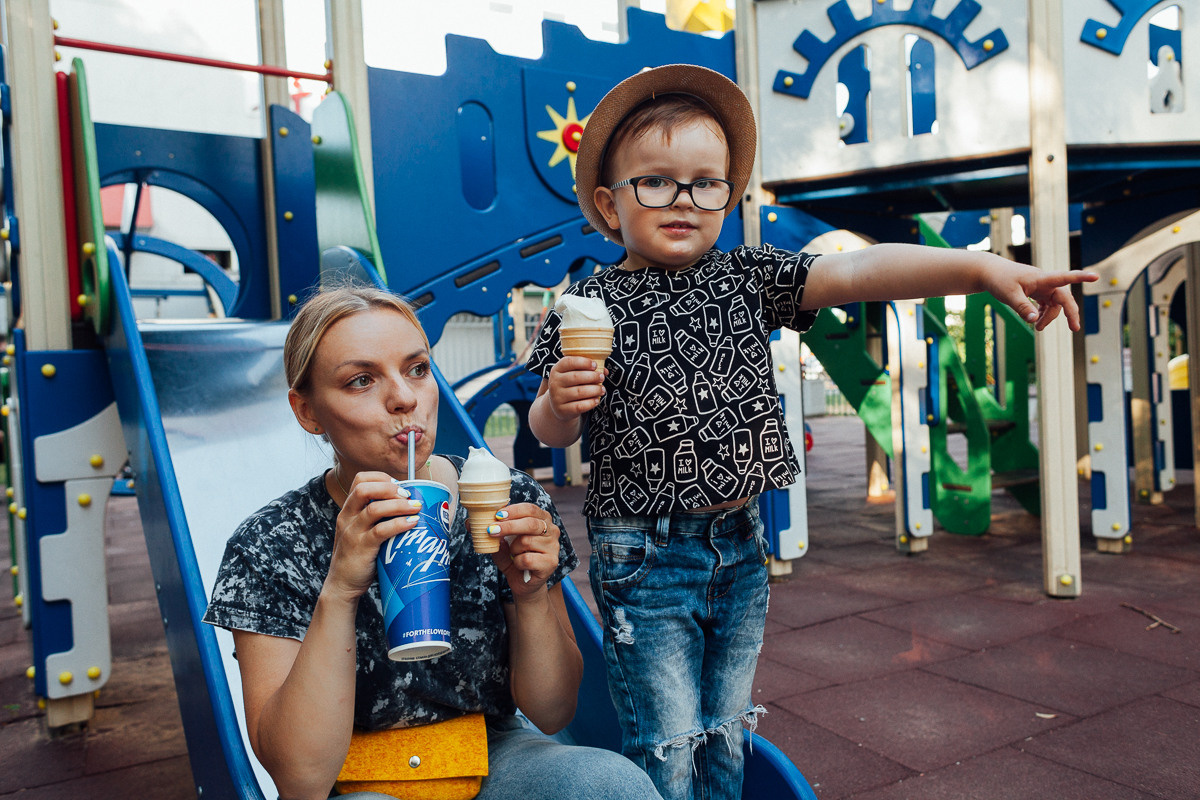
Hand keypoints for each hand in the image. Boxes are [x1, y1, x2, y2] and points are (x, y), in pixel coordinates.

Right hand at [324, 471, 422, 600]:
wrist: (342, 584)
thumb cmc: (360, 555)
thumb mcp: (363, 531)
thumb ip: (380, 518)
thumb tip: (412, 506)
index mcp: (348, 510)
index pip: (360, 480)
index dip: (382, 478)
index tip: (400, 485)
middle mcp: (348, 517)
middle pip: (364, 489)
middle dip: (389, 487)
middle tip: (408, 495)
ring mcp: (353, 532)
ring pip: (374, 509)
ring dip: (399, 505)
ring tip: (416, 508)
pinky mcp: (361, 548)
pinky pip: (380, 531)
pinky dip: (399, 524)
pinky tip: (412, 523)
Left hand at [486, 503, 559, 596]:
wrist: (525, 584)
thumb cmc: (514, 558)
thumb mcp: (501, 544)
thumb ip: (491, 533)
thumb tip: (470, 523)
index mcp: (542, 519)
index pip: (530, 509)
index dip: (513, 511)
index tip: (497, 515)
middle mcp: (552, 530)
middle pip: (530, 523)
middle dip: (509, 526)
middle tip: (491, 530)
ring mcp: (553, 546)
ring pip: (527, 541)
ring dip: (513, 549)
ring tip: (513, 554)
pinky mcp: (551, 562)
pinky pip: (527, 559)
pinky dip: (517, 562)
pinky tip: (519, 565)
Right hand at [546, 356, 604, 421]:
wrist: (559, 406)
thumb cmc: (570, 386)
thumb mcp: (574, 374)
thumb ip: (587, 369)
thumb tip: (604, 370)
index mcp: (556, 370)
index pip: (569, 362)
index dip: (583, 362)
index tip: (595, 365)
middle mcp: (554, 383)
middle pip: (575, 377)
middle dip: (592, 376)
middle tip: (601, 377)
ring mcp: (557, 397)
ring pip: (579, 392)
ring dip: (595, 390)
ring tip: (602, 389)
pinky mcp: (562, 410)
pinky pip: (580, 406)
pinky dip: (591, 402)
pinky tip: (597, 400)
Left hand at [986, 262, 1098, 330]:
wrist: (989, 272)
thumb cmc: (999, 280)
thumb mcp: (1009, 295)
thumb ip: (1022, 307)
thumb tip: (1034, 320)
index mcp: (1041, 278)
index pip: (1064, 277)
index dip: (1080, 277)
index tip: (1095, 276)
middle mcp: (1044, 282)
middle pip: (1063, 297)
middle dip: (1070, 312)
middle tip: (1074, 329)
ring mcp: (1041, 287)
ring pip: (1054, 304)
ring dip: (1049, 317)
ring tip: (1038, 328)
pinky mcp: (1036, 292)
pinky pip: (1046, 304)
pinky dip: (1043, 314)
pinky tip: (1036, 321)